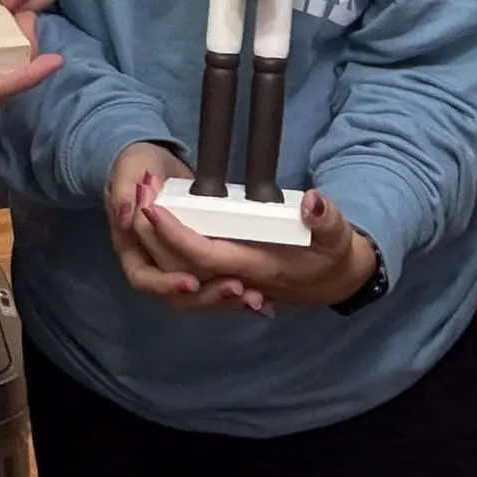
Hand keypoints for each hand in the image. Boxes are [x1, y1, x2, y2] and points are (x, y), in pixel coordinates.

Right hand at [105, 143, 262, 312]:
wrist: (154, 164)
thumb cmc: (138, 166)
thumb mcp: (129, 169)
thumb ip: (124, 190)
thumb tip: (127, 216)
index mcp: (132, 250)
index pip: (145, 280)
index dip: (166, 285)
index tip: (191, 282)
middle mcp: (154, 265)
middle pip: (177, 297)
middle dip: (208, 297)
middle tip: (237, 289)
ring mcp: (178, 267)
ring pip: (200, 298)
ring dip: (226, 300)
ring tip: (254, 299)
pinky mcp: (199, 264)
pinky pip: (215, 286)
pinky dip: (236, 295)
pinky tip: (261, 301)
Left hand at [136, 180, 375, 309]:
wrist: (339, 281)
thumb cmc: (336, 256)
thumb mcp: (339, 235)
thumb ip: (326, 219)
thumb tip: (311, 202)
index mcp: (259, 268)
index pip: (206, 256)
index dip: (177, 236)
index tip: (155, 208)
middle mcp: (239, 279)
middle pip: (181, 268)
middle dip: (154, 238)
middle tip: (138, 195)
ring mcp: (231, 279)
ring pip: (180, 272)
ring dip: (156, 243)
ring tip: (142, 202)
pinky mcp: (229, 274)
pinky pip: (189, 269)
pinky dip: (169, 249)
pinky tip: (159, 220)